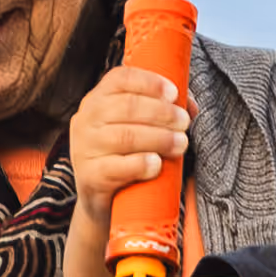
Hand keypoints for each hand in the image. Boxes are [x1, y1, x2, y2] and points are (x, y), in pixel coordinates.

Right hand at [67, 65, 191, 232]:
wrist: (101, 197)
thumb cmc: (124, 154)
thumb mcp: (139, 127)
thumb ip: (164, 110)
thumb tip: (191, 107)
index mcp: (98, 98)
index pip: (120, 79)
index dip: (150, 82)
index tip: (174, 93)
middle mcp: (86, 119)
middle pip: (127, 106)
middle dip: (162, 113)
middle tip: (184, 122)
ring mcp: (84, 147)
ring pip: (125, 136)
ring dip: (159, 138)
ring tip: (181, 144)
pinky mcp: (89, 176)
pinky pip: (117, 167)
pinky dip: (141, 164)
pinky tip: (157, 164)